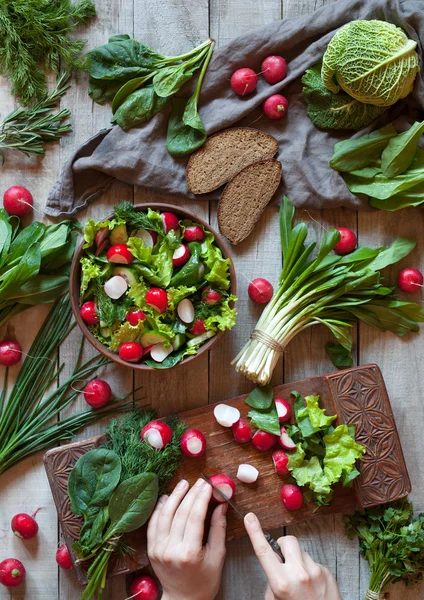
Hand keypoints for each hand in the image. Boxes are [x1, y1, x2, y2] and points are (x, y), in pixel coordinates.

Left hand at [147, 478, 226, 599]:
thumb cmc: (205, 581)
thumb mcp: (217, 556)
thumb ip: (218, 528)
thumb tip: (221, 504)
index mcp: (189, 553)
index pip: (195, 516)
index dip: (201, 497)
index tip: (208, 484)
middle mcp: (170, 549)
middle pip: (180, 513)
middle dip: (191, 494)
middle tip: (199, 482)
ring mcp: (158, 549)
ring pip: (164, 515)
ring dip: (174, 497)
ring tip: (183, 484)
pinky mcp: (151, 549)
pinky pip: (153, 524)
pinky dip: (159, 509)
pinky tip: (166, 498)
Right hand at [244, 513, 341, 599]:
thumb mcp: (274, 599)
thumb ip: (272, 579)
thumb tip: (275, 561)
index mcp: (281, 583)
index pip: (263, 551)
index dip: (255, 532)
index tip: (250, 517)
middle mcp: (299, 575)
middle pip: (288, 540)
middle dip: (284, 546)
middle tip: (284, 560)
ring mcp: (315, 572)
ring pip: (302, 552)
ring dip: (298, 561)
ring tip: (301, 581)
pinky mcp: (326, 572)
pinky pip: (313, 562)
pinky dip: (310, 570)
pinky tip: (312, 586)